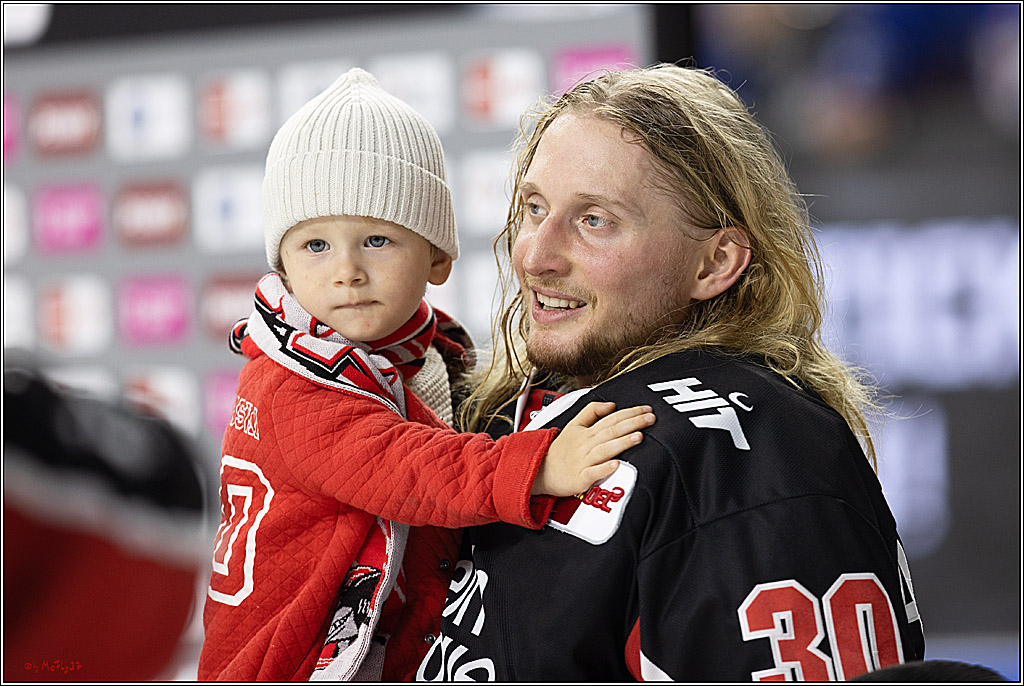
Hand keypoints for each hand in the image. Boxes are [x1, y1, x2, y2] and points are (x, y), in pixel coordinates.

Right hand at [531, 402, 654, 496]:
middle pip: (612, 430)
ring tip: (639, 436)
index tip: (646, 409)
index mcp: (587, 432)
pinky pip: (593, 472)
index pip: (611, 418)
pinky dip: (604, 468)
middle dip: (633, 423)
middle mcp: (587, 444)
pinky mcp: (580, 478)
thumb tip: (612, 404)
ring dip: (622, 442)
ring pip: (605, 449)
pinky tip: (616, 464)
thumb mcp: (573, 424)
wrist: (540, 471)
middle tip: (650, 418)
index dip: (630, 413)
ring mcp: (584, 461)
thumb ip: (592, 412)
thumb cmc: (560, 451)